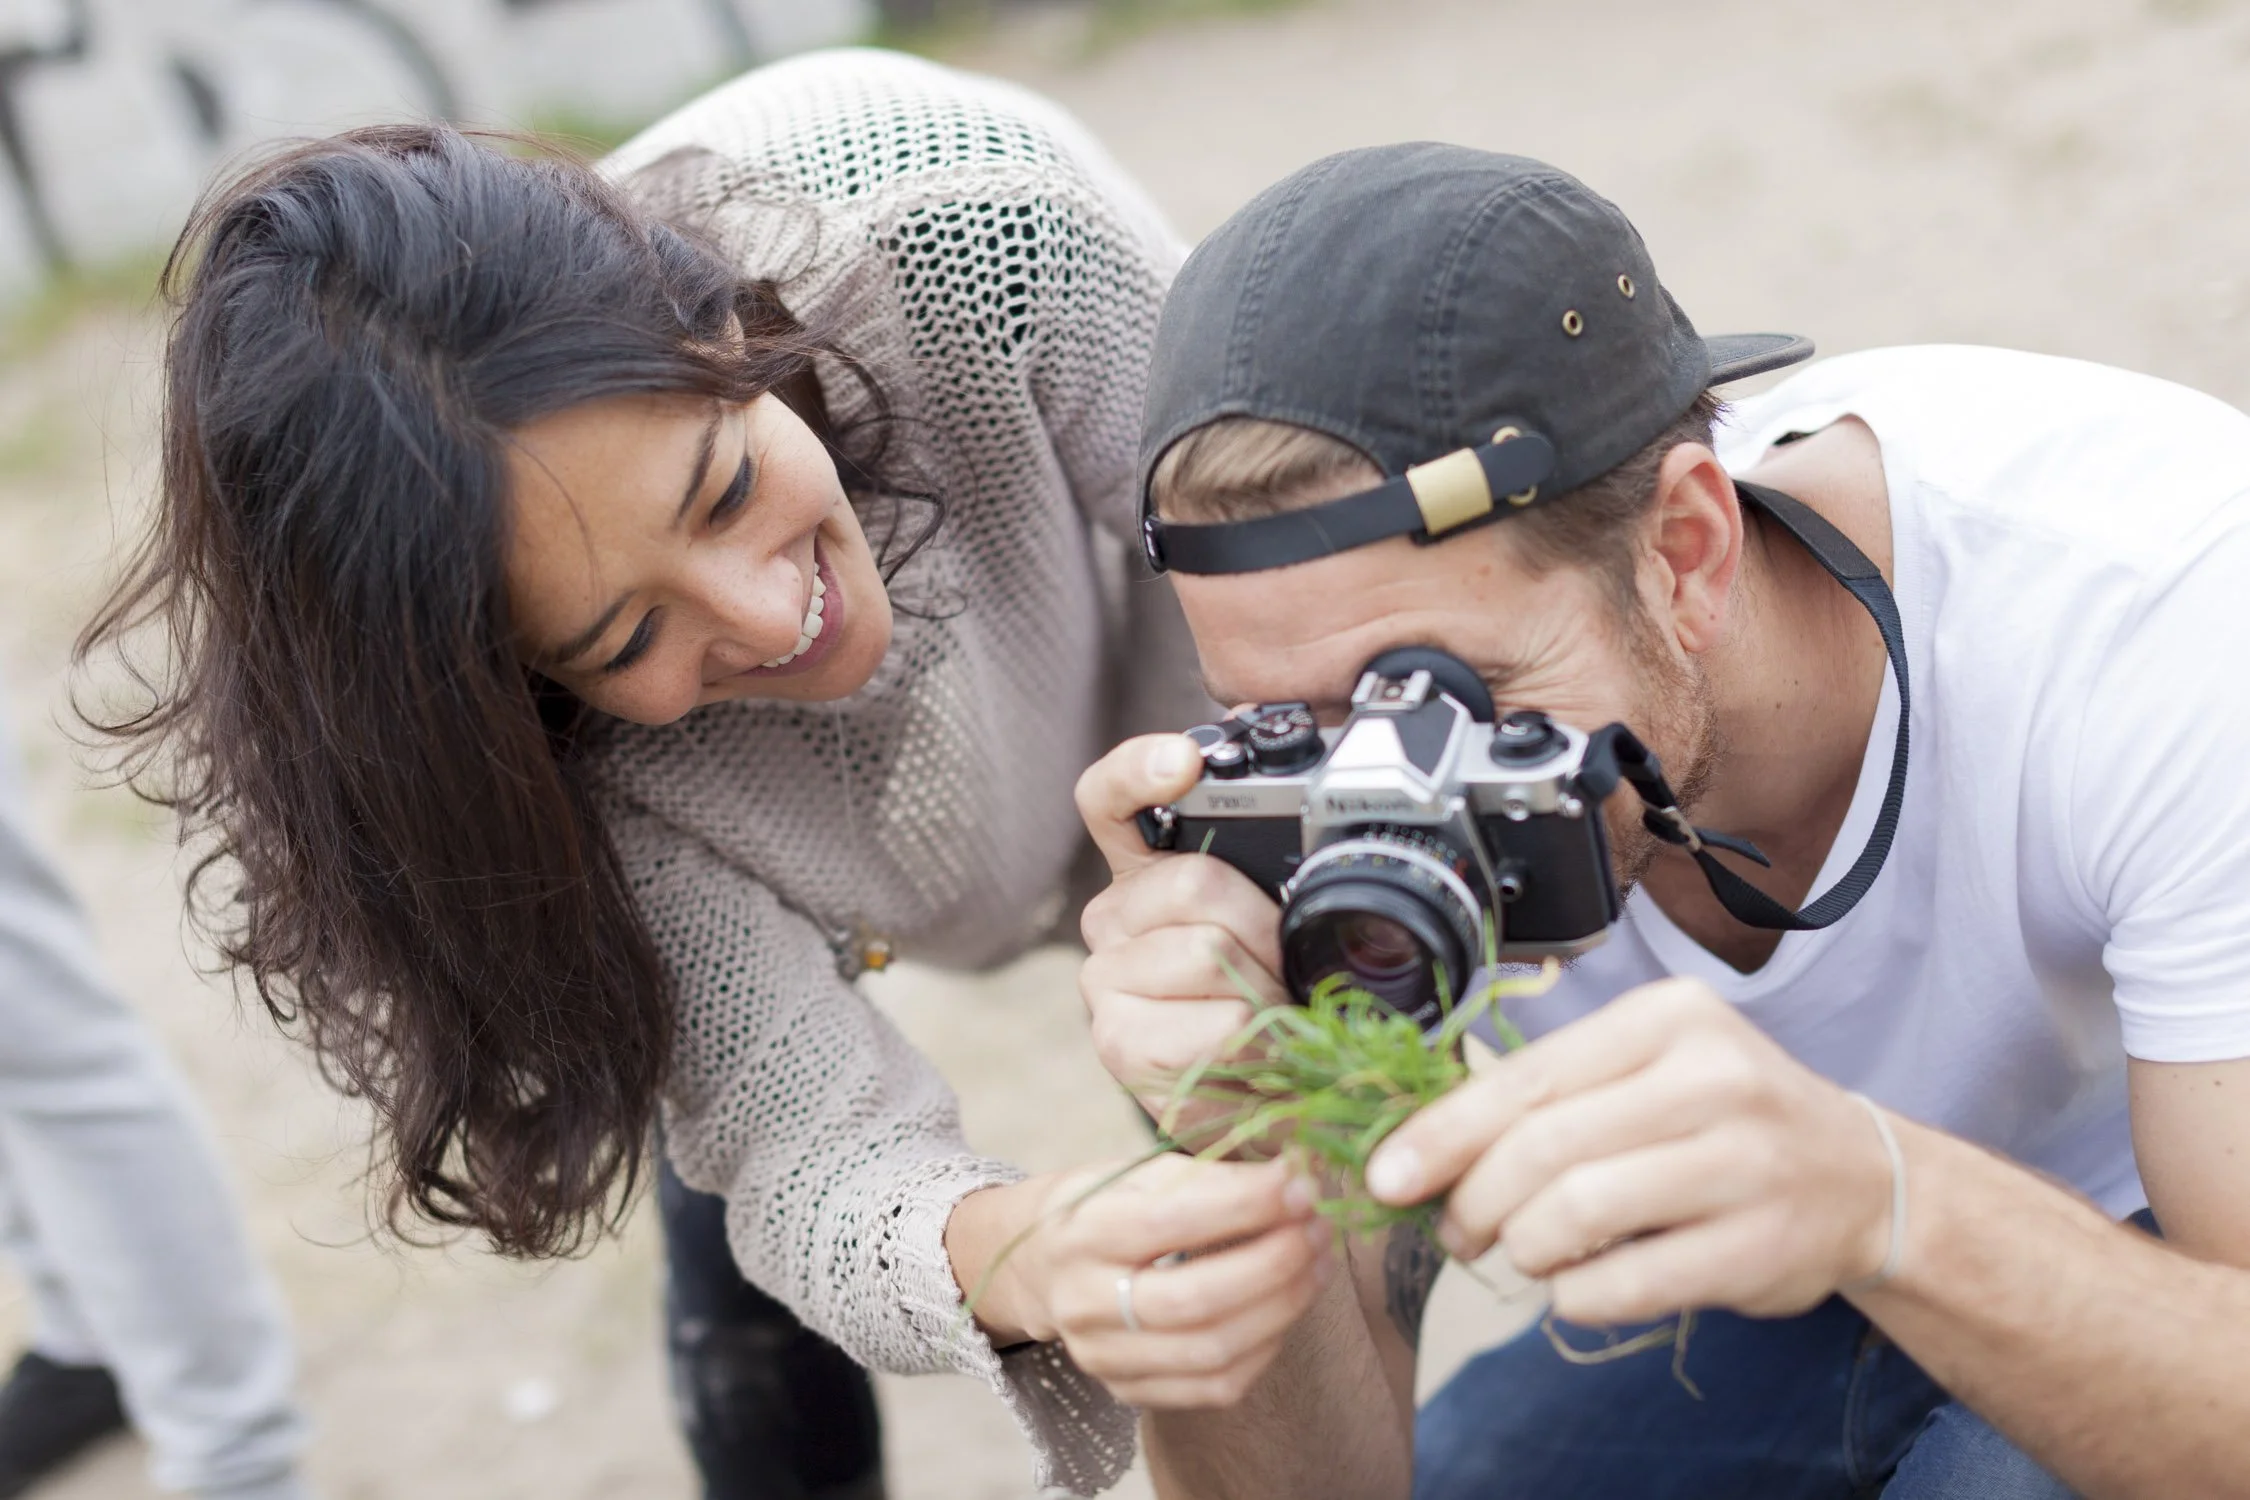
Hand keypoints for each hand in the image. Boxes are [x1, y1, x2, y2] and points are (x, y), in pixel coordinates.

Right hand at [1024, 1155, 1336, 1406]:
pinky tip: (1287, 1307)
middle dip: (1273, 1263)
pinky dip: (1266, 1347)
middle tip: (1319, 1229)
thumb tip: (1297, 1177)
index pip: (1169, 1223)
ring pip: (1212, 1352)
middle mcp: (1084, 1303)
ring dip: (1282, 1307)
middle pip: (1194, 1299)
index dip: (1245, 1206)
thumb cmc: (1105, 1205)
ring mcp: (1104, 1357)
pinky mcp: (1129, 1391)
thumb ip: (1214, 1178)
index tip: (1301, 1185)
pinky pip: (1215, 1387)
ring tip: (1318, 1263)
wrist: (1042, 1266)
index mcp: (1082, 1233)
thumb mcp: (1143, 1174)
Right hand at [1074, 734, 1288, 1126]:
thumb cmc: (1276, 1006)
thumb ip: (1271, 869)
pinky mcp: (1117, 1040)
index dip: (1139, 771)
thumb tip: (1303, 845)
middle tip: (1283, 975)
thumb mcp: (1282, 924)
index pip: (1110, 800)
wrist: (1270, 1111)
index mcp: (1146, 868)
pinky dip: (1262, 1042)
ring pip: (1209, 950)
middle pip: (1195, 880)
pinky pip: (1217, 1020)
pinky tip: (1257, 1058)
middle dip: (1267, 932)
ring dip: (1269, 992)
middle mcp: (1112, 915)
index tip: (1183, 763)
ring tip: (1272, 1020)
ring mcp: (1104, 978)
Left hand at [1362, 978, 1896, 1323]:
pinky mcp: (1759, 1248)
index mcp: (1667, 1019)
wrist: (1863, 1179)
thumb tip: (1417, 1145)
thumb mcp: (1646, 1068)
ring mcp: (1744, 1164)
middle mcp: (1713, 1078)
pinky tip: (1577, 1284)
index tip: (1383, 1176)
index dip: (1440, 1135)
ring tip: (1521, 1252)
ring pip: (1576, 1214)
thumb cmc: (1722, 1120)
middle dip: (1472, 1201)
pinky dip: (1575, 1295)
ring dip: (1522, 1248)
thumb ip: (1548, 1092)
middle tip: (1455, 1231)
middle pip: (1542, 1148)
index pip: (1524, 1079)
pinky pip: (1625, 1284)